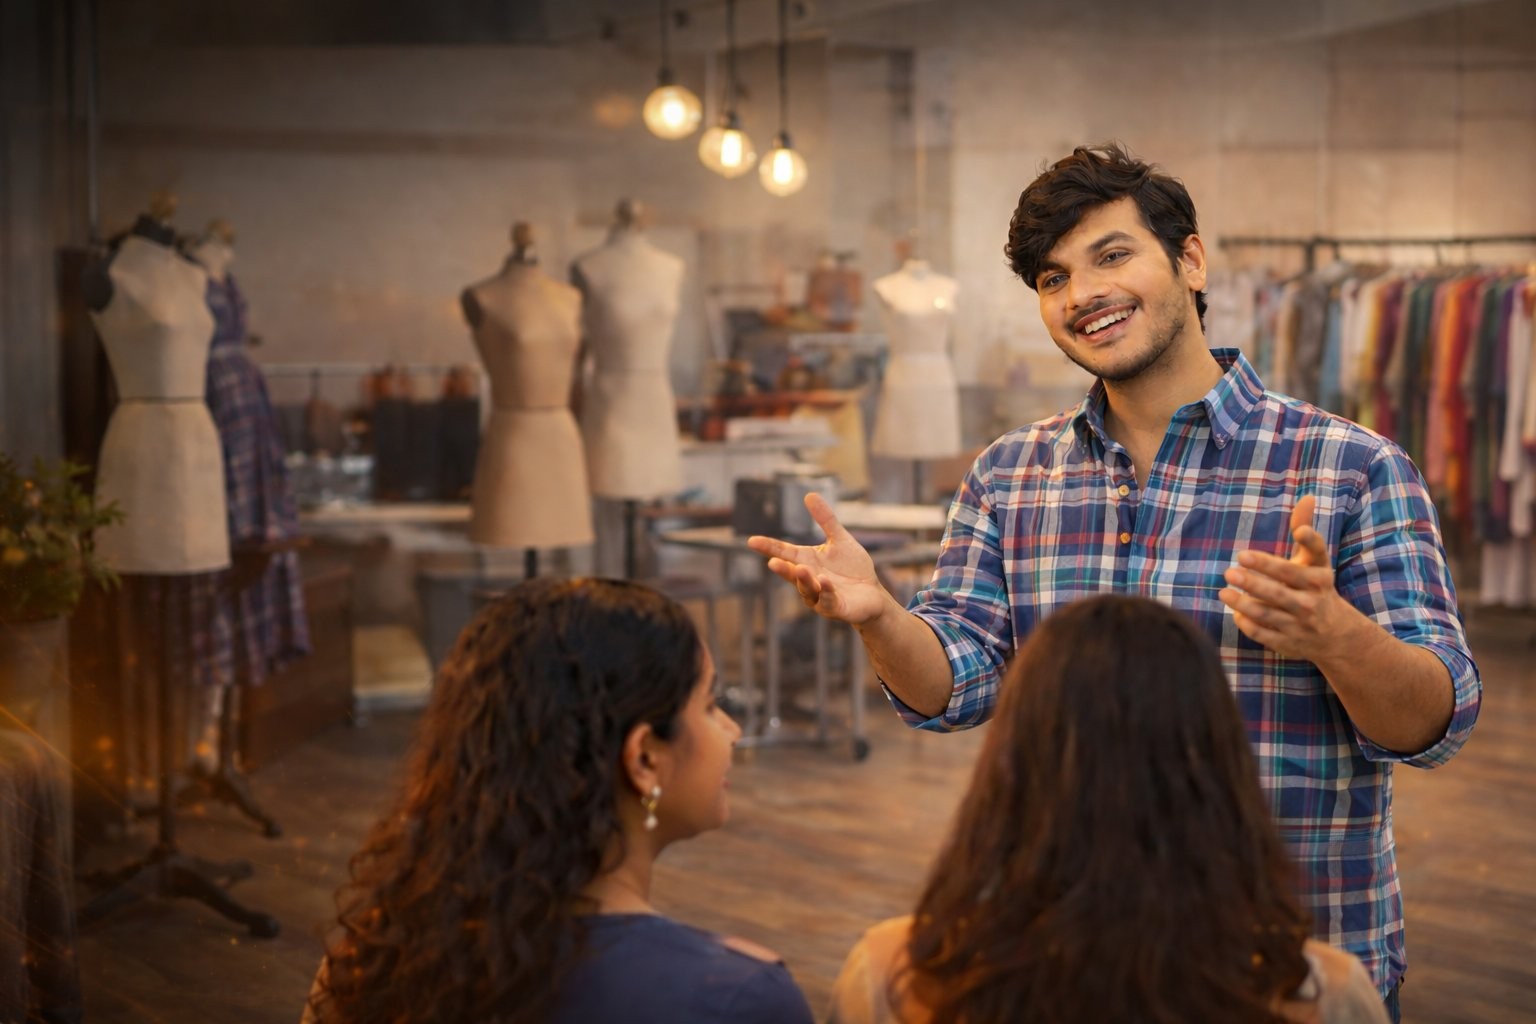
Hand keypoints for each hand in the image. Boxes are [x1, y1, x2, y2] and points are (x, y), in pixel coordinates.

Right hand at [745, 493, 891, 625]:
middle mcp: (808, 580)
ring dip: (803, 580)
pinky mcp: (835, 608)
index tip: (752, 541)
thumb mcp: (839, 540)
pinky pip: (827, 601)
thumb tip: (809, 494)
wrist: (873, 593)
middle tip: (772, 562)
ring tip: (801, 568)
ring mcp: (819, 597)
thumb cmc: (853, 568)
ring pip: (807, 590)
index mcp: (807, 561)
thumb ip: (825, 520)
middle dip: (782, 569)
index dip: (768, 547)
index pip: (784, 553)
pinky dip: (825, 592)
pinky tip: (824, 582)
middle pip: (791, 574)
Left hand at [1219, 495, 1357, 661]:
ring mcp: (1301, 624)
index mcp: (1319, 577)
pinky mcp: (1289, 642)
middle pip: (1283, 589)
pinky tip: (1235, 612)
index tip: (1299, 531)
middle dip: (1257, 580)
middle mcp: (1312, 600)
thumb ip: (1306, 530)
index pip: (1315, 557)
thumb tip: (1308, 496)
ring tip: (1224, 591)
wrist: (1336, 635)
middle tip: (1231, 569)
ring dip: (1245, 603)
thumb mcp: (1314, 561)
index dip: (1309, 541)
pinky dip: (1249, 624)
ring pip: (1270, 613)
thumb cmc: (1316, 587)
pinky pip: (1265, 634)